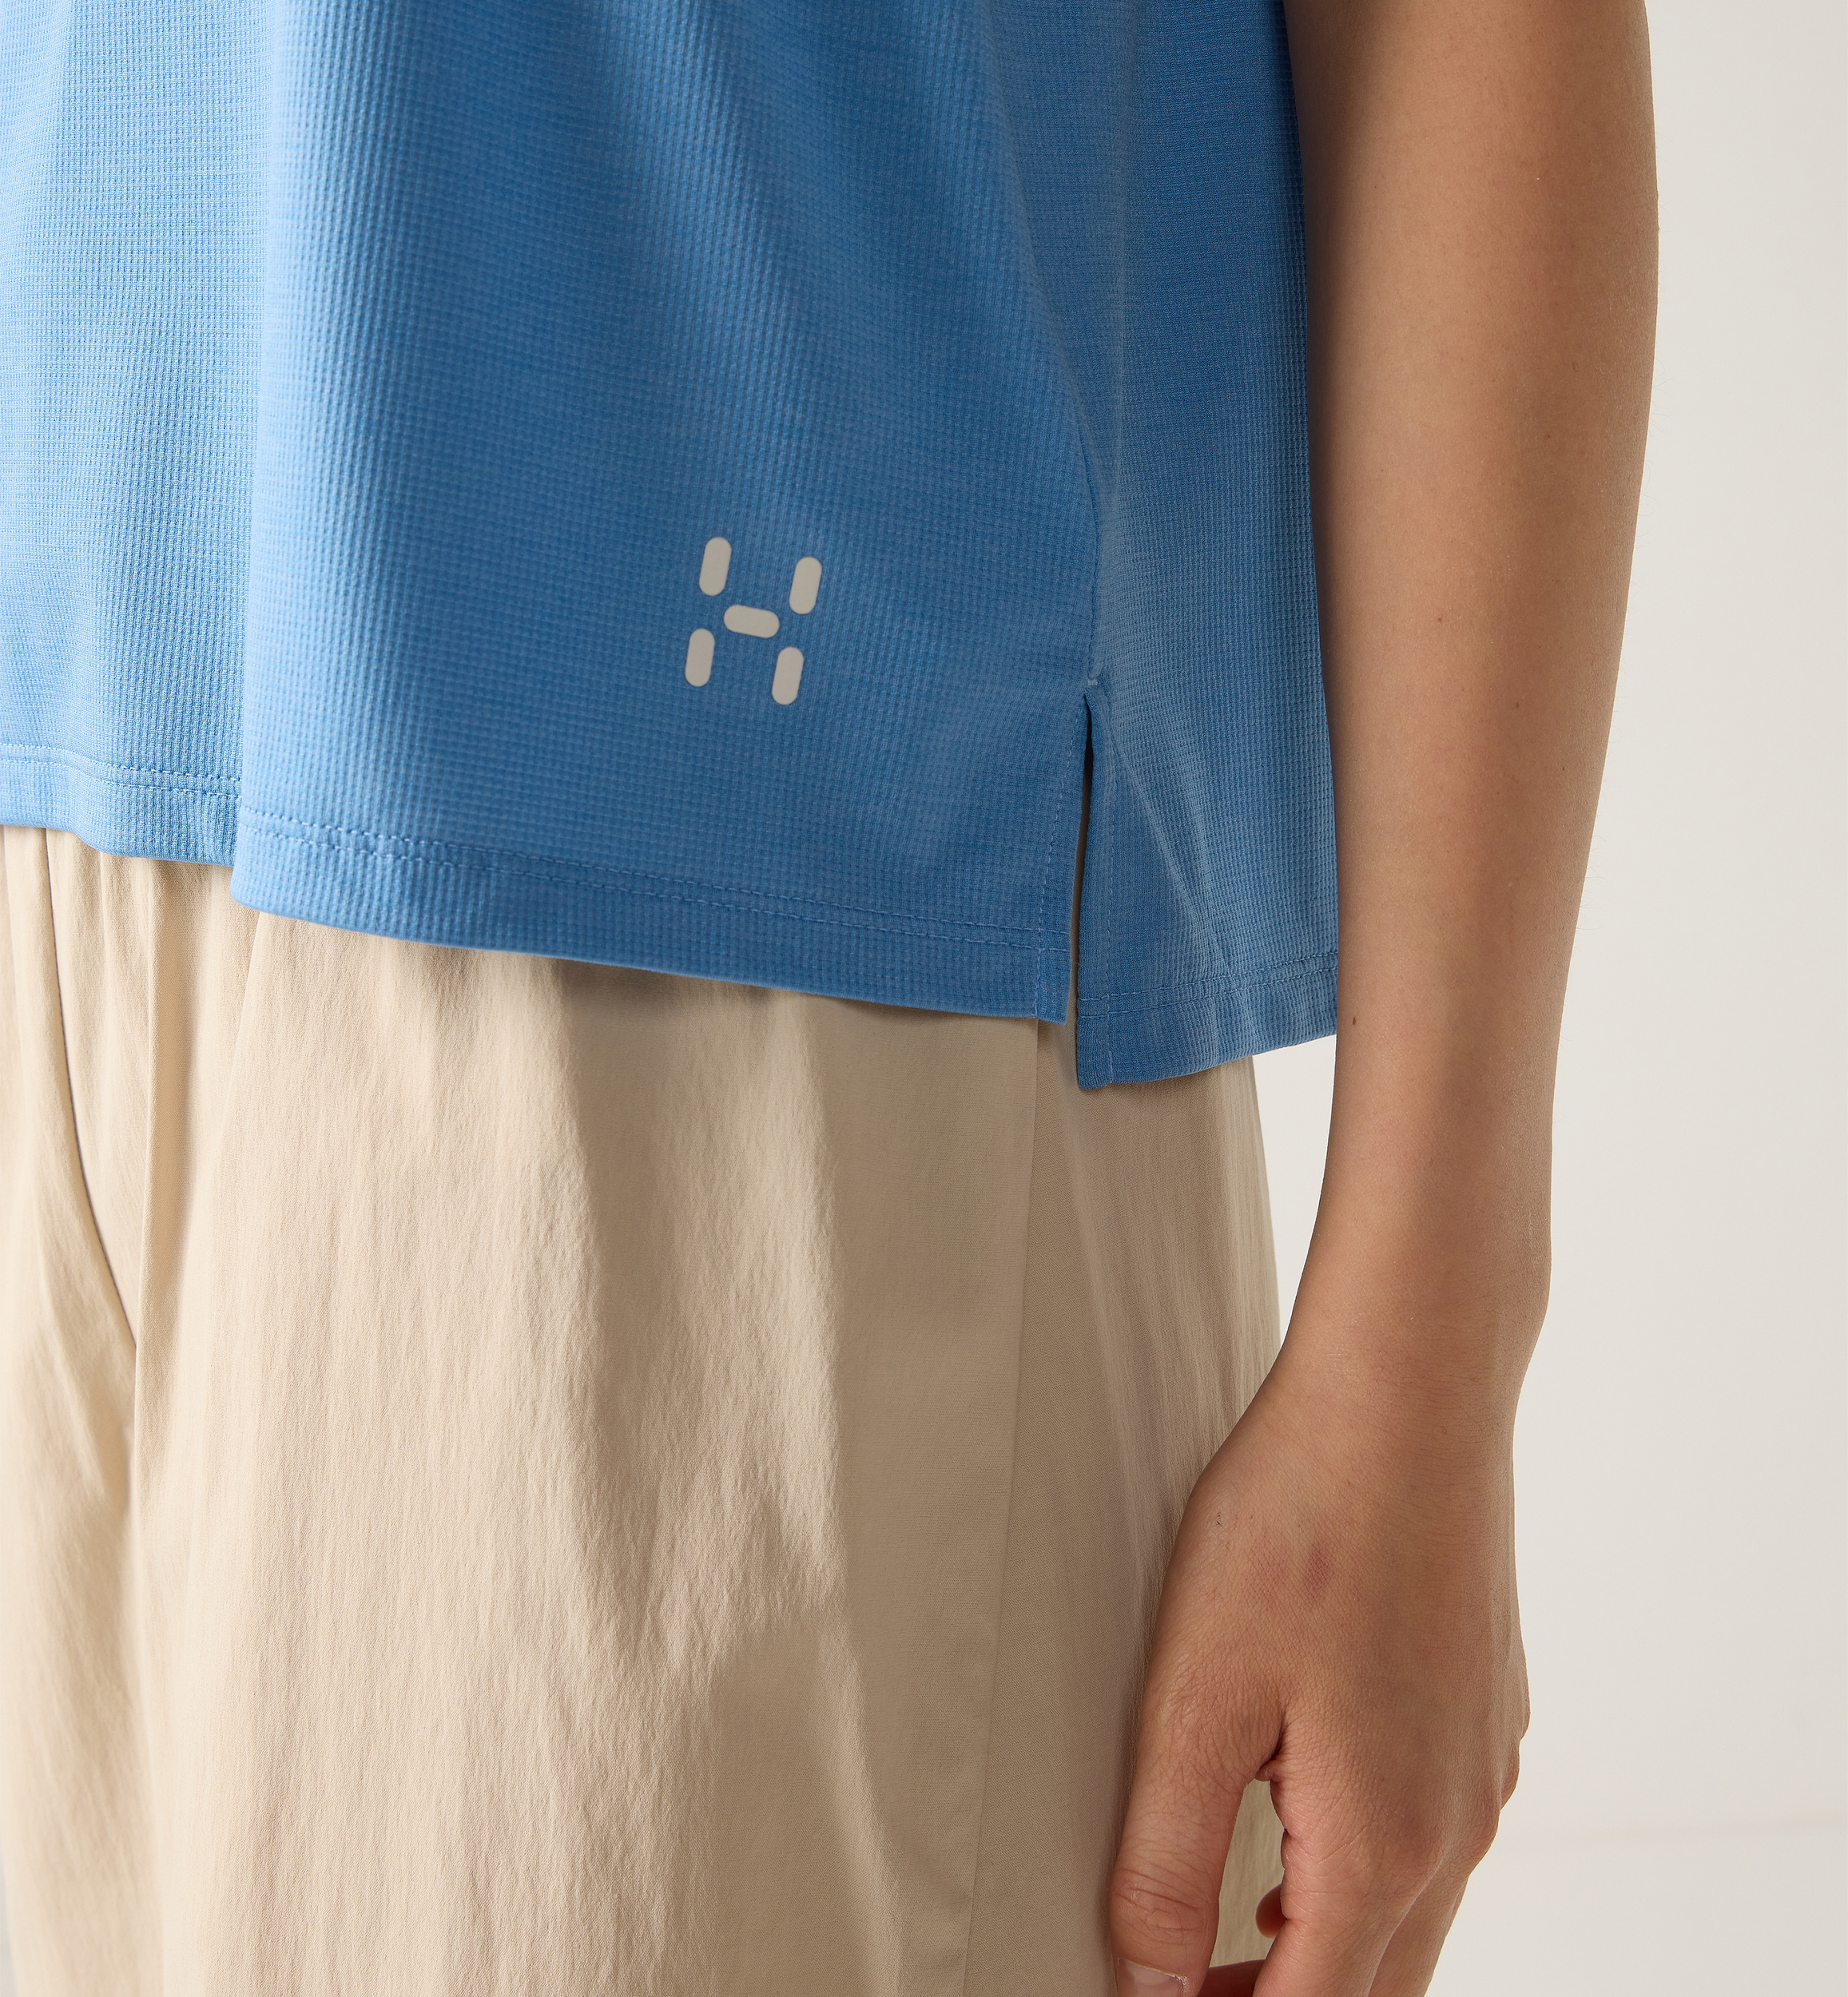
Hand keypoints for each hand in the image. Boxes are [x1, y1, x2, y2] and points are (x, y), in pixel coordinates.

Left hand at [1107, 1317, 1530, 1995]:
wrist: (1409, 1396)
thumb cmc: (1298, 1524)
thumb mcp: (1197, 1696)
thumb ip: (1167, 1855)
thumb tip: (1151, 1980)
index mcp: (1384, 1845)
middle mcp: (1457, 1828)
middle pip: (1374, 1988)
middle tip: (1182, 1981)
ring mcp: (1485, 1772)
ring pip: (1410, 1921)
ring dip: (1320, 1948)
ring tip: (1226, 1932)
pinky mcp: (1486, 1717)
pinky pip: (1434, 1844)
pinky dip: (1365, 1876)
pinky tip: (1298, 1829)